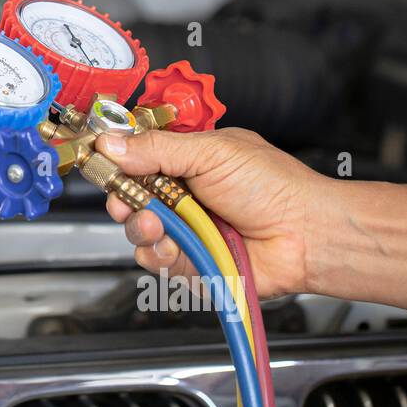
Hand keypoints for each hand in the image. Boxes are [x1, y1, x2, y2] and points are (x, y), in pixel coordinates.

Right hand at [96, 128, 334, 298]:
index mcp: (185, 160)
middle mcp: (181, 195)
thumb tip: (111, 144)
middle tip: (128, 200)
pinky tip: (174, 246)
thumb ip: (157, 149)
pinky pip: (155, 261)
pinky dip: (159, 254)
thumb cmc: (274, 187)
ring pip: (136, 231)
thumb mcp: (211, 152)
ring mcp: (184, 229)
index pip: (134, 157)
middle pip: (127, 196)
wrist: (305, 234)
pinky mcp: (189, 262)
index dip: (115, 162)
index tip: (100, 164)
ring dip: (141, 228)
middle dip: (122, 199)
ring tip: (159, 226)